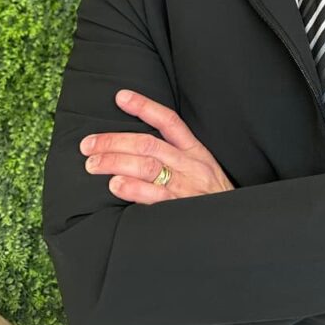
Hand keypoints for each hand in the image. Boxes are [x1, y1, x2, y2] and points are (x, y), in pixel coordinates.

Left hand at [79, 89, 233, 203]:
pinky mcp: (181, 210)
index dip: (145, 106)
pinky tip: (115, 185)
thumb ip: (177, 158)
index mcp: (196, 152)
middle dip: (114, 141)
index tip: (121, 97)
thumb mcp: (204, 170)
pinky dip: (132, 189)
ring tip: (93, 164)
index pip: (169, 121)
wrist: (236, 227)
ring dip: (115, 162)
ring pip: (147, 166)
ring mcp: (186, 187)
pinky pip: (154, 197)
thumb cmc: (214, 199)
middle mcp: (191, 165)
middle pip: (148, 143)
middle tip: (88, 145)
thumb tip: (138, 149)